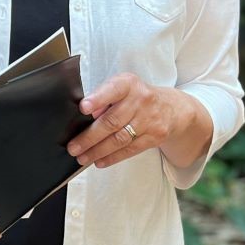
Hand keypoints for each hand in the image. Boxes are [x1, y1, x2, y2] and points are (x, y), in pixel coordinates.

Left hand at [66, 73, 206, 168]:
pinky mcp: (155, 137)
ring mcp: (149, 120)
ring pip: (120, 139)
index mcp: (128, 84)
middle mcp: (141, 100)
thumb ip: (104, 97)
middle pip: (112, 121)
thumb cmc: (137, 96)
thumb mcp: (122, 88)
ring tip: (82, 157)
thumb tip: (88, 115)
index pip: (112, 89)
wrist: (172, 108)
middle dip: (90, 136)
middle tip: (73, 147)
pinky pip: (130, 149)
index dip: (98, 99)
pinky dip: (113, 157)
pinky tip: (99, 161)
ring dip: (98, 151)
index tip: (83, 108)